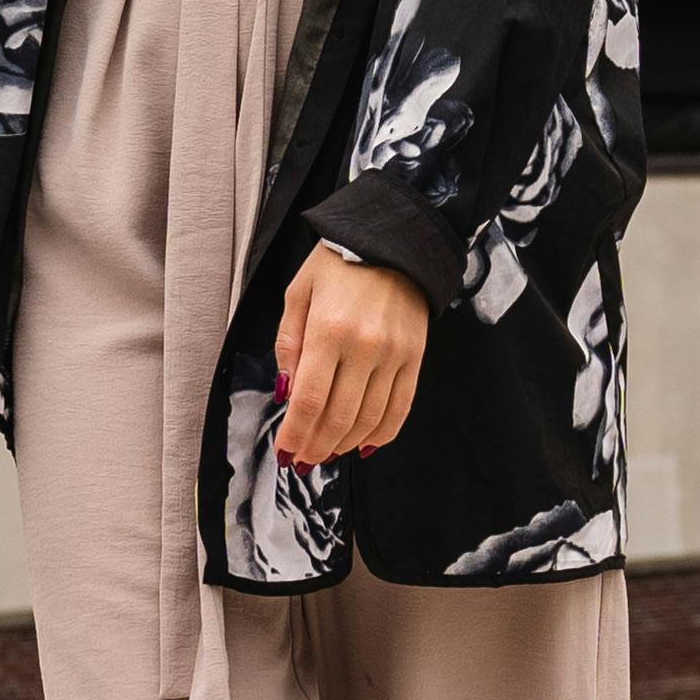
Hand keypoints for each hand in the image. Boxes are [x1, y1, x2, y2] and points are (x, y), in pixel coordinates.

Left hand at [273, 245, 427, 470]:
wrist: (394, 239)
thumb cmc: (339, 262)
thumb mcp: (298, 292)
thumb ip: (288, 344)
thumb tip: (286, 393)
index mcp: (329, 330)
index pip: (310, 400)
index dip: (295, 434)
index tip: (284, 452)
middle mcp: (365, 347)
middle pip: (338, 417)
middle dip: (316, 447)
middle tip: (302, 461)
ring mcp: (394, 355)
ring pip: (369, 420)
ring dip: (344, 445)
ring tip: (325, 453)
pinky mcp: (415, 358)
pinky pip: (399, 408)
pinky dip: (381, 434)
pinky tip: (363, 445)